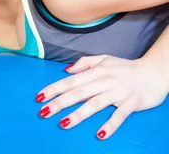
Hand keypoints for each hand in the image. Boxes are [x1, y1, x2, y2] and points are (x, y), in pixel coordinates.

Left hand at [36, 55, 168, 139]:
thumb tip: (66, 70)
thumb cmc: (125, 67)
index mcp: (95, 72)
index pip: (70, 81)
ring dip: (78, 115)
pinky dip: (110, 124)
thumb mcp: (103, 59)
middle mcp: (104, 82)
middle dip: (59, 103)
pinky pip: (119, 115)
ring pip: (94, 104)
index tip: (39, 97)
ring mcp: (117, 93)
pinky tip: (100, 134)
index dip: (53, 89)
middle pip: (78, 93)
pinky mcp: (131, 103)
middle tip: (44, 112)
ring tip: (63, 123)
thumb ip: (84, 63)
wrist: (154, 72)